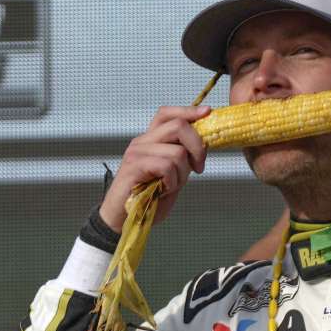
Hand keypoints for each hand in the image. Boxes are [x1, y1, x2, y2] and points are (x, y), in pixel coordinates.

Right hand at [98, 106, 210, 231]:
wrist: (122, 219)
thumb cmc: (147, 199)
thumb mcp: (173, 175)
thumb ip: (183, 158)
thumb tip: (204, 145)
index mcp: (151, 140)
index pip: (168, 114)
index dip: (189, 111)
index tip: (208, 113)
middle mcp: (143, 142)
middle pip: (178, 126)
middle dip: (198, 147)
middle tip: (198, 168)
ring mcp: (137, 153)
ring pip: (177, 152)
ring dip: (182, 175)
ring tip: (170, 186)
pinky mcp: (134, 166)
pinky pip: (166, 167)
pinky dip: (171, 182)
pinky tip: (162, 190)